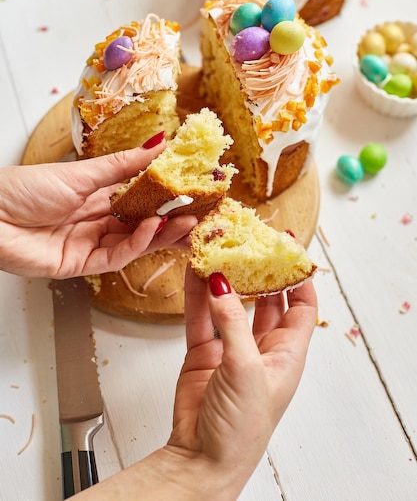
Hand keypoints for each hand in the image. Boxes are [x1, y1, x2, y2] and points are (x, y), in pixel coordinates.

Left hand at [0, 143, 196, 278]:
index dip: (167, 195)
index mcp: (96, 196)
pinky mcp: (80, 265)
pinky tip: (152, 229)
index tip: (193, 189)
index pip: (140, 197)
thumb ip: (125, 164)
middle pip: (142, 223)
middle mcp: (96, 221)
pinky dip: (136, 244)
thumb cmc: (25, 187)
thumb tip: (161, 141)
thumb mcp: (83, 172)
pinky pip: (115, 257)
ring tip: (188, 221)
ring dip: (162, 233)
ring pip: (134, 242)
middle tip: (202, 213)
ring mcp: (89, 244)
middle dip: (172, 219)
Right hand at [74, 269, 316, 500]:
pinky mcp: (204, 353)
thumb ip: (233, 324)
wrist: (201, 460)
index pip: (301, 306)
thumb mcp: (246, 371)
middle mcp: (261, 348)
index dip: (299, 275)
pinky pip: (201, 317)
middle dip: (259, 271)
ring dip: (224, 279)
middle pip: (265, 299)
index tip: (291, 246)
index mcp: (286, 355)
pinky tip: (193, 274)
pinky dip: (197, 296)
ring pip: (229, 303)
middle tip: (249, 241)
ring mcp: (231, 349)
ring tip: (217, 250)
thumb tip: (221, 284)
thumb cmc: (240, 429)